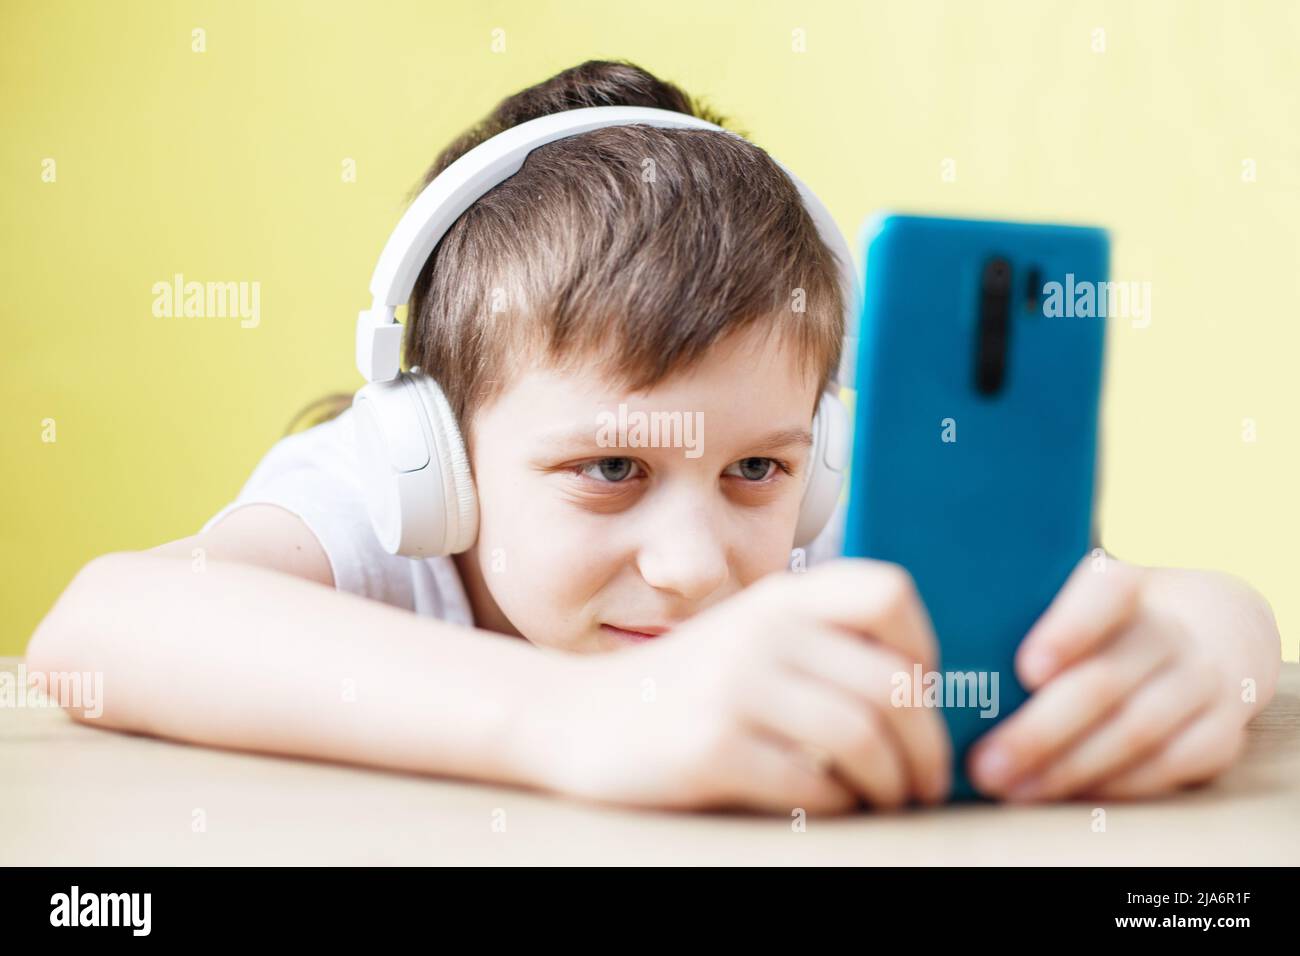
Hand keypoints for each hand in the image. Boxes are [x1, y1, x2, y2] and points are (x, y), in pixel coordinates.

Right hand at [519, 559, 951, 814]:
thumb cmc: (683, 688)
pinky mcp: (711, 747)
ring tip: (886, 800)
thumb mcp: (747, 638)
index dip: (924, 646)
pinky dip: (838, 805)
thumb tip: (918, 690)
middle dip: (925, 746)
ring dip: (891, 783)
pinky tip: (828, 805)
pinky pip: (812, 783)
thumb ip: (817, 643)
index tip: (921, 695)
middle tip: (926, 780)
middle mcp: (760, 631)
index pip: (886, 592)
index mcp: (778, 598)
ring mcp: (733, 687)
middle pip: (890, 684)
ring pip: (861, 737)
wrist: (575, 718)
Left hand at [967, 553, 1250, 801]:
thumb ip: (1013, 615)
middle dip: (1038, 731)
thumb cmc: (1096, 626)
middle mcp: (1167, 630)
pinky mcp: (1220, 730)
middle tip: (983, 765)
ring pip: (1135, 730)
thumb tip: (931, 655)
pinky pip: (1169, 765)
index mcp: (1123, 587)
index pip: (1106, 590)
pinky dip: (1114, 785)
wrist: (1207, 637)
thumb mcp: (1065, 601)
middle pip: (1104, 681)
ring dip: (1067, 768)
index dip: (1069, 629)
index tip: (1026, 669)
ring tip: (1010, 788)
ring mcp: (1200, 680)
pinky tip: (1065, 795)